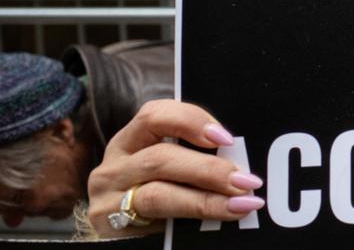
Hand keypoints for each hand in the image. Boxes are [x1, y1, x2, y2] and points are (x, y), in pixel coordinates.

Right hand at [86, 100, 264, 236]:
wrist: (125, 243)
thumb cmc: (157, 195)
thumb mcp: (169, 171)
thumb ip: (195, 160)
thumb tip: (243, 162)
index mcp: (130, 142)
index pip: (154, 115)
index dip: (191, 121)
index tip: (225, 137)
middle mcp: (114, 167)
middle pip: (159, 158)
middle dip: (208, 169)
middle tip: (245, 180)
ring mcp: (108, 200)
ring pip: (156, 194)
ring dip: (205, 199)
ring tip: (241, 203)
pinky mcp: (112, 228)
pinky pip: (157, 223)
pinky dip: (195, 218)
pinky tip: (222, 218)